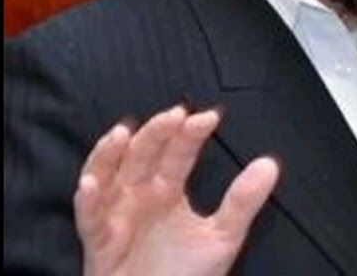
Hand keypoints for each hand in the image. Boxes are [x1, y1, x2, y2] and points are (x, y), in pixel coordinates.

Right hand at [73, 105, 280, 275]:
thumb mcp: (222, 237)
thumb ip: (242, 201)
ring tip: (121, 134)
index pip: (178, 152)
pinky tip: (91, 183)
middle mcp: (139, 194)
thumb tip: (270, 164)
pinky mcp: (98, 239)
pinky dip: (86, 199)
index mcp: (167, 189)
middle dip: (156, 133)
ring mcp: (116, 213)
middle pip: (143, 154)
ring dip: (109, 154)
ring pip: (107, 174)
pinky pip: (88, 217)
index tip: (209, 118)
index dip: (190, 134)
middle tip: (173, 115)